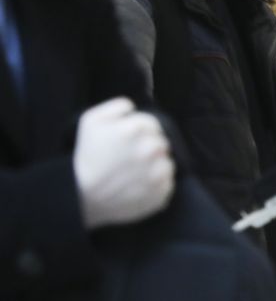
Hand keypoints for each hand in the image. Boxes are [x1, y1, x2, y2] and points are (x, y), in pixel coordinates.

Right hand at [73, 98, 174, 228]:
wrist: (81, 195)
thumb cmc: (86, 155)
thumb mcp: (91, 121)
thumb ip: (117, 106)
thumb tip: (133, 106)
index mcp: (136, 129)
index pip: (153, 124)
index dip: (142, 132)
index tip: (130, 142)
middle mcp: (150, 149)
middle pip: (162, 143)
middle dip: (150, 148)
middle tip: (132, 158)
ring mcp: (157, 172)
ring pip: (167, 163)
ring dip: (156, 165)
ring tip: (135, 173)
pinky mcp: (161, 192)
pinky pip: (168, 183)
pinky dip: (158, 184)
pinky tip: (139, 185)